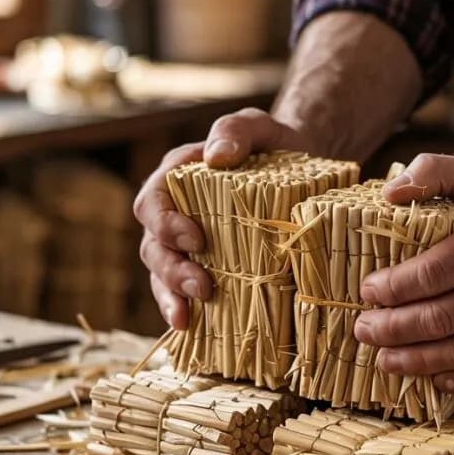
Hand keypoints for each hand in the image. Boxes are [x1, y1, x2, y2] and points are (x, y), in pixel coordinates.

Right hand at [134, 108, 310, 328]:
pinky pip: (186, 293)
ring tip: (188, 316)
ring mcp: (188, 246)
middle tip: (201, 287)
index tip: (195, 238)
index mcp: (176, 178)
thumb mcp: (259, 125)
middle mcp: (175, 214)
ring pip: (163, 276)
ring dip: (172, 297)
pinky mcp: (209, 267)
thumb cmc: (272, 143)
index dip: (165, 224)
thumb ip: (236, 130)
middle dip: (171, 271)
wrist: (301, 168)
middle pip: (154, 247)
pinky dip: (187, 311)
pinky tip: (194, 329)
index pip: (153, 202)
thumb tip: (217, 157)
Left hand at [352, 154, 453, 393]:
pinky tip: (430, 379)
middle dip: (396, 328)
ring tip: (382, 358)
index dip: (396, 286)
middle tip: (363, 328)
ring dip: (417, 360)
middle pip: (444, 317)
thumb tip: (390, 194)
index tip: (367, 291)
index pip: (436, 272)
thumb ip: (432, 172)